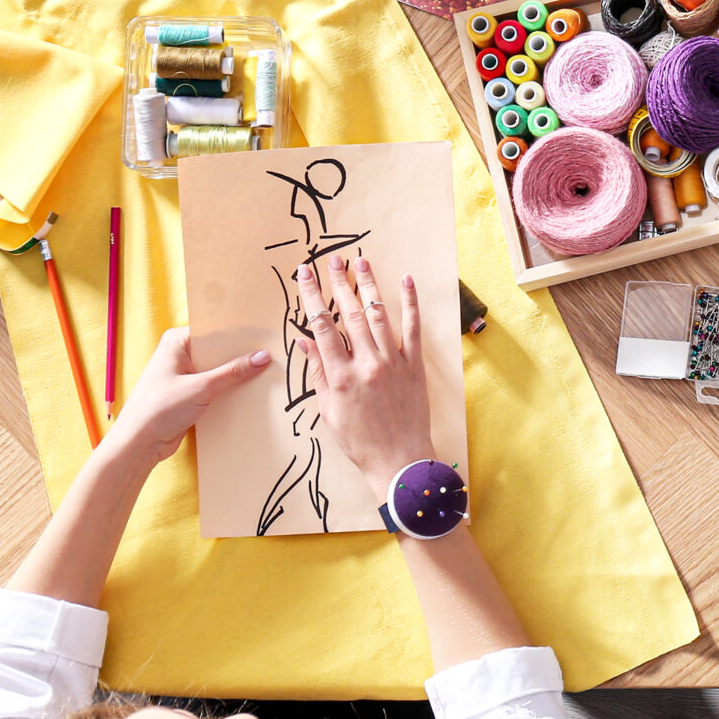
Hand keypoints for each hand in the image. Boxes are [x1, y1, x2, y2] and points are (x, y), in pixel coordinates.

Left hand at [103, 326, 270, 466]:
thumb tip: (263, 357)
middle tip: (271, 353)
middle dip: (240, 355)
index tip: (264, 334)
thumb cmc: (159, 408)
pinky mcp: (189, 394)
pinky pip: (215, 387)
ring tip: (265, 372)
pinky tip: (249, 391)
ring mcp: (185, 375)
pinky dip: (229, 390)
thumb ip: (234, 371)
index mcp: (177, 342)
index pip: (214, 330)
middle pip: (218, 350)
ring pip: (218, 370)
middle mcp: (180, 355)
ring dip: (236, 375)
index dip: (238, 334)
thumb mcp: (201, 387)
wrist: (138, 443)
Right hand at [293, 254, 432, 483]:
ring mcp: (393, 362)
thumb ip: (319, 372)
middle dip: (339, 283)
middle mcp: (366, 364)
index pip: (321, 327)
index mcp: (340, 376)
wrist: (399, 459)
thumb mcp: (328, 409)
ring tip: (361, 262)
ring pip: (378, 315)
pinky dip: (410, 303)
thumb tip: (304, 342)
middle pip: (349, 314)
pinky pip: (412, 328)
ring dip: (369, 285)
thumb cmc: (359, 440)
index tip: (305, 274)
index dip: (312, 297)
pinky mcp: (414, 365)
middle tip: (332, 259)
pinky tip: (405, 280)